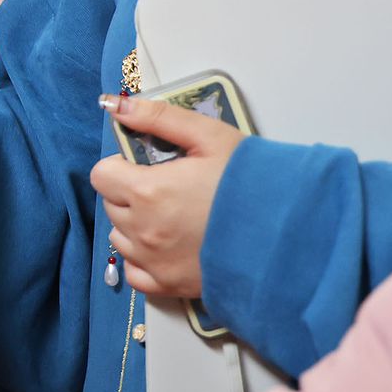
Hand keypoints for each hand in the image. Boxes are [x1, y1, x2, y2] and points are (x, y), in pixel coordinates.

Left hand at [89, 94, 245, 296]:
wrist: (290, 234)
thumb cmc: (252, 182)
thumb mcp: (209, 136)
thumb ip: (158, 117)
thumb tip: (116, 106)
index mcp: (147, 191)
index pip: (101, 175)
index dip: (120, 166)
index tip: (145, 166)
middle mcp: (142, 230)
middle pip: (111, 205)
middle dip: (130, 192)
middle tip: (167, 188)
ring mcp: (154, 262)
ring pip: (121, 238)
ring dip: (135, 225)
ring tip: (172, 216)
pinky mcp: (169, 286)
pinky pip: (135, 273)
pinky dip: (143, 259)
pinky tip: (167, 246)